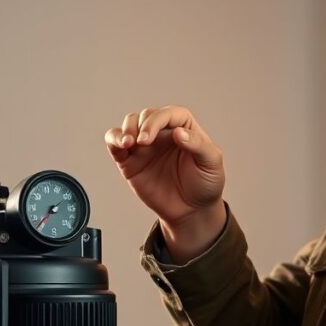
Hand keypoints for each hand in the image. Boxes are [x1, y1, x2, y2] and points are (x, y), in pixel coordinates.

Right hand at [104, 105, 225, 228]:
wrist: (191, 211)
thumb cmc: (205, 184)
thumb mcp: (211, 163)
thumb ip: (198, 145)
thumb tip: (178, 132)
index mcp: (184, 128)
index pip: (168, 114)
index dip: (157, 120)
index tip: (151, 137)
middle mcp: (163, 133)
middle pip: (146, 115)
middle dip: (142, 125)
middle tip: (144, 143)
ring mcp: (145, 146)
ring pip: (129, 123)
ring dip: (126, 129)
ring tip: (128, 143)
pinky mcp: (130, 161)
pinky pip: (115, 143)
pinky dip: (113, 139)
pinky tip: (121, 145)